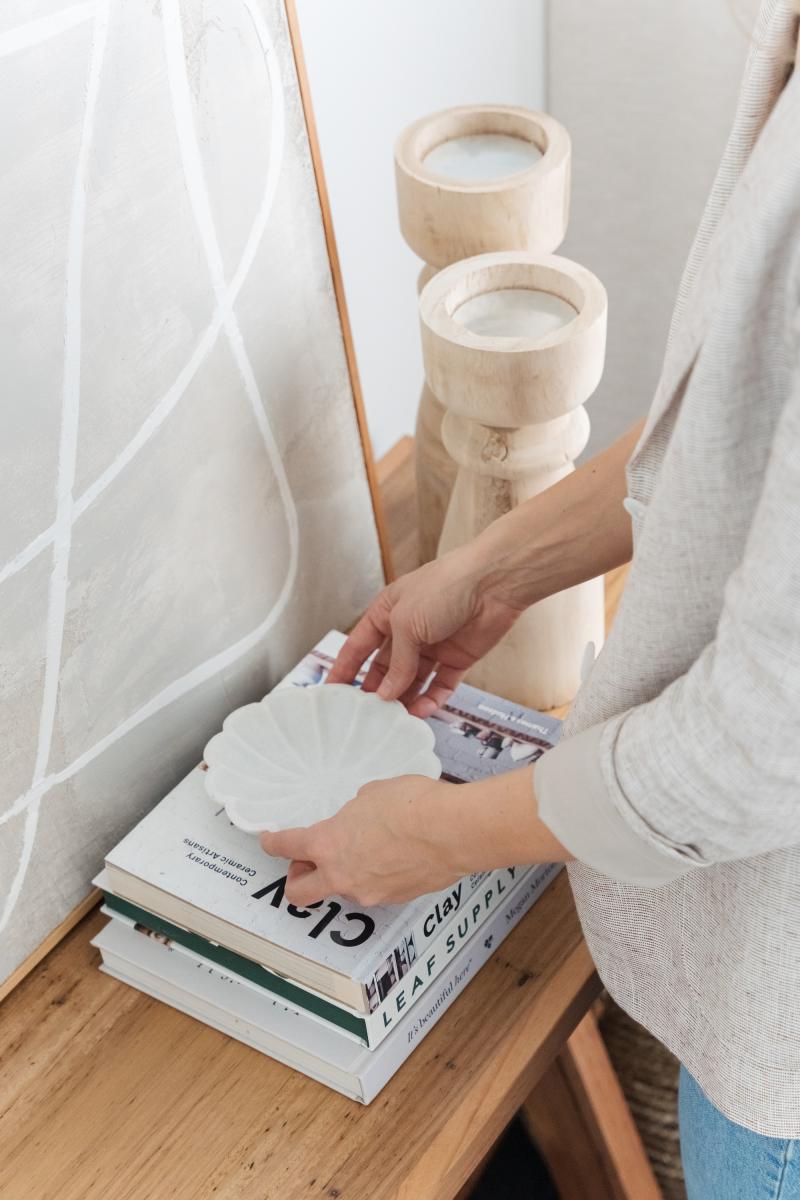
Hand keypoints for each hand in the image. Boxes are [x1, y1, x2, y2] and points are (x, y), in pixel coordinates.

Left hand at [259, 776, 463, 906]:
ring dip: (345, 873)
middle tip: (308, 863)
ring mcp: (368, 892)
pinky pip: (375, 889)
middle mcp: (341, 875)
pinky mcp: (395, 898)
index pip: (286, 846)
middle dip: (297, 878)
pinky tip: (394, 856)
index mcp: (327, 843)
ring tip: (368, 848)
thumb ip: (355, 811)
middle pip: (299, 893)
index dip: (272, 843)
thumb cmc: (413, 805)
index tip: (269, 840)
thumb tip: (360, 817)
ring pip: (343, 889)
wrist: (452, 830)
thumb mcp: (372, 794)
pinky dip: (376, 876)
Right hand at [326, 544, 524, 715]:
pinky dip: (431, 699)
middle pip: (385, 667)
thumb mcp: (406, 623)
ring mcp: (433, 645)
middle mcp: (408, 630)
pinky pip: (440, 685)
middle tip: (367, 715)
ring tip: (394, 720)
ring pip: (412, 680)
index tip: (332, 693)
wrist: (493, 582)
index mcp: (387, 612)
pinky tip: (422, 711)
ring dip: (404, 699)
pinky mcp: (457, 658)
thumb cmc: (445, 587)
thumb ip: (396, 662)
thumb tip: (387, 693)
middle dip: (377, 690)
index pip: (358, 645)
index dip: (345, 669)